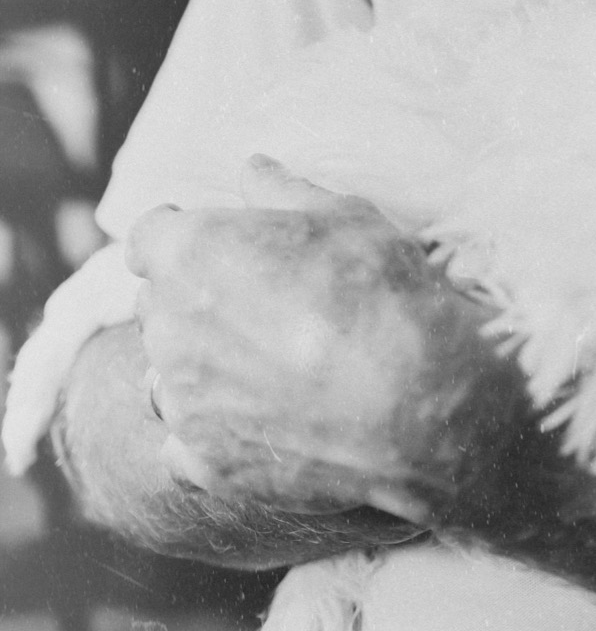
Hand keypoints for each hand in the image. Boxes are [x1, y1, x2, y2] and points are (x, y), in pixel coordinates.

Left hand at [127, 157, 523, 521]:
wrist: (412, 398)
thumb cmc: (377, 290)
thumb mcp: (342, 214)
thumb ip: (283, 190)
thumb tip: (252, 168)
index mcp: (191, 253)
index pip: (147, 236)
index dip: (176, 234)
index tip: (207, 240)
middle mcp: (168, 326)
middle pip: (156, 305)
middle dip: (191, 298)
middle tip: (255, 301)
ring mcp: (181, 400)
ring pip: (164, 376)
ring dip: (194, 366)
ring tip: (258, 364)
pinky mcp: (203, 461)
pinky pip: (182, 444)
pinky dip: (208, 433)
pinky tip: (257, 421)